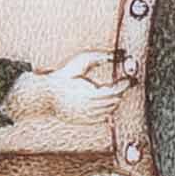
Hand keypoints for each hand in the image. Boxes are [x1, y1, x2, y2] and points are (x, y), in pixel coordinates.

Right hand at [6, 51, 126, 127]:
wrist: (46, 95)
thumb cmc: (64, 76)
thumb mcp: (82, 61)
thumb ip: (101, 57)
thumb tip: (119, 54)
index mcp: (89, 93)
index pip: (115, 91)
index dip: (124, 85)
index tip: (128, 79)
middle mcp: (89, 107)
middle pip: (114, 102)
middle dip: (120, 92)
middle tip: (124, 83)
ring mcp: (86, 116)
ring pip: (109, 111)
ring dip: (114, 101)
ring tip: (113, 90)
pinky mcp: (83, 121)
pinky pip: (102, 118)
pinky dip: (107, 110)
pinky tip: (104, 101)